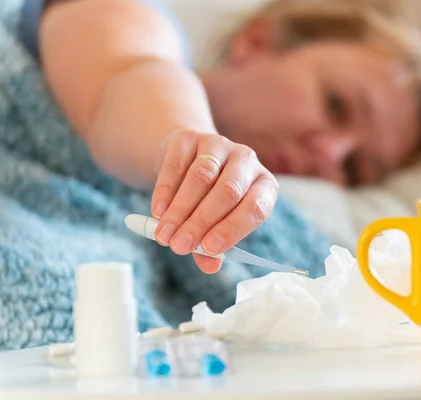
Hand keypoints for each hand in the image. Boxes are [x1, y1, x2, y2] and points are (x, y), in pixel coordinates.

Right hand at [150, 130, 278, 273]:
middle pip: (228, 192)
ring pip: (201, 178)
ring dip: (180, 210)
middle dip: (201, 223)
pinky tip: (156, 213)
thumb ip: (213, 245)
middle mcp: (247, 160)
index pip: (256, 208)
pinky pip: (176, 165)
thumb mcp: (217, 222)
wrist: (186, 161)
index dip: (234, 229)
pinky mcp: (189, 137)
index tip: (210, 249)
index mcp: (263, 185)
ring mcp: (219, 144)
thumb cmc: (209, 200)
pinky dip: (165, 191)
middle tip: (179, 247)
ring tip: (164, 236)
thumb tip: (210, 266)